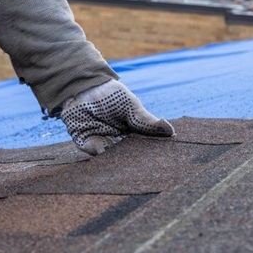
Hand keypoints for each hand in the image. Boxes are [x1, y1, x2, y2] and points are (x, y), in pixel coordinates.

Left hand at [60, 80, 174, 154]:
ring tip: (128, 162)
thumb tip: (170, 131)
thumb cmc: (109, 94)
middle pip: (129, 155)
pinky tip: (109, 150)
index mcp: (131, 133)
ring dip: (119, 159)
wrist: (82, 86)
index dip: (152, 153)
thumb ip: (146, 121)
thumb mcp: (131, 106)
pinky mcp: (87, 144)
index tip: (165, 159)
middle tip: (146, 166)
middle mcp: (118, 142)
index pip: (144, 147)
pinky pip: (96, 152)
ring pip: (113, 156)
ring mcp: (103, 143)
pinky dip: (102, 152)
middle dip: (136, 161)